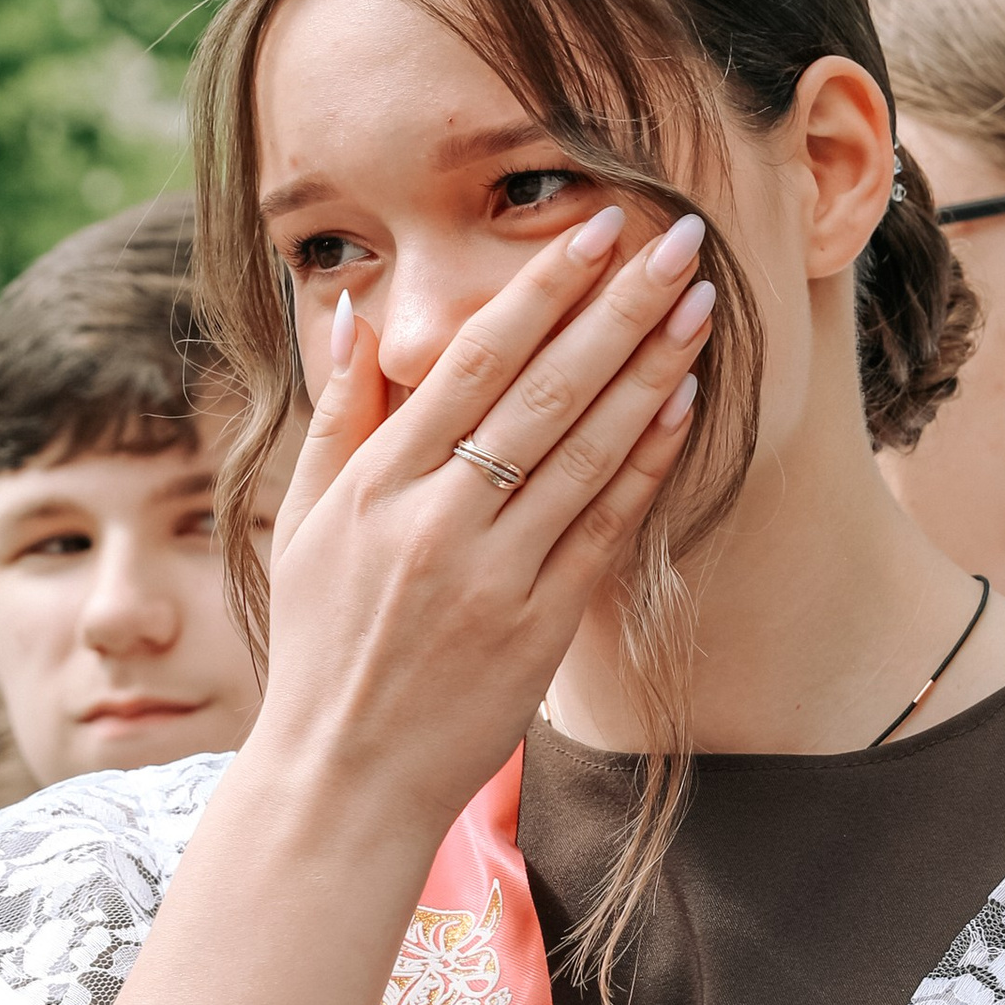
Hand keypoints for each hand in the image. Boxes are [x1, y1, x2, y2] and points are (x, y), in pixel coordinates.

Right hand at [255, 203, 712, 834]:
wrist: (343, 777)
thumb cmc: (322, 644)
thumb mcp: (307, 523)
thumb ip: (339, 415)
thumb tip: (351, 313)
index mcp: (376, 486)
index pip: (470, 362)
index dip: (539, 289)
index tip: (592, 226)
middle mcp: (436, 522)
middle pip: (542, 392)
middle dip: (616, 307)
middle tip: (677, 239)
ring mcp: (493, 577)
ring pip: (585, 452)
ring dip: (649, 371)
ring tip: (697, 305)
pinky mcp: (538, 628)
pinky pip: (603, 529)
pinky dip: (644, 463)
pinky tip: (682, 405)